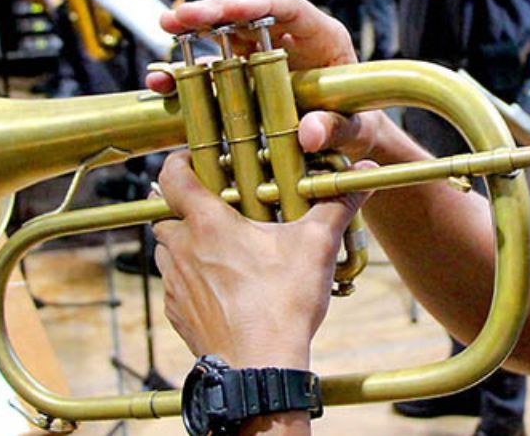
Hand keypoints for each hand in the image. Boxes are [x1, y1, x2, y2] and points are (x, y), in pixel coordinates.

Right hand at [147, 0, 391, 161]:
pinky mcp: (247, 75)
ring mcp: (266, 54)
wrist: (351, 145)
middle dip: (213, 12)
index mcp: (323, 36)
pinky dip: (188, 74)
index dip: (257, 3)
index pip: (289, 6)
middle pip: (249, 14)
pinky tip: (163, 81)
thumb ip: (337, 129)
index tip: (228, 8)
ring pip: (226, 34)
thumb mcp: (356, 131)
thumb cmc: (361, 128)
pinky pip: (214, 69)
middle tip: (179, 17)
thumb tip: (309, 134)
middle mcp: (291, 38)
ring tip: (164, 33)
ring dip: (193, 34)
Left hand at [152, 151, 374, 363]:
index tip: (197, 160)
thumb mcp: (317, 246)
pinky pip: (175, 284)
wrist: (259, 369)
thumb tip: (364, 175)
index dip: (180, 161)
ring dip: (186, 242)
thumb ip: (337, 204)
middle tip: (219, 205)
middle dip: (186, 205)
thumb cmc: (281, 305)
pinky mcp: (178, 313)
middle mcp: (182, 249)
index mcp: (207, 223)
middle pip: (165, 213)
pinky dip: (191, 277)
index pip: (172, 176)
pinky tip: (222, 283)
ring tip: (222, 245)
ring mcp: (176, 284)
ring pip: (167, 249)